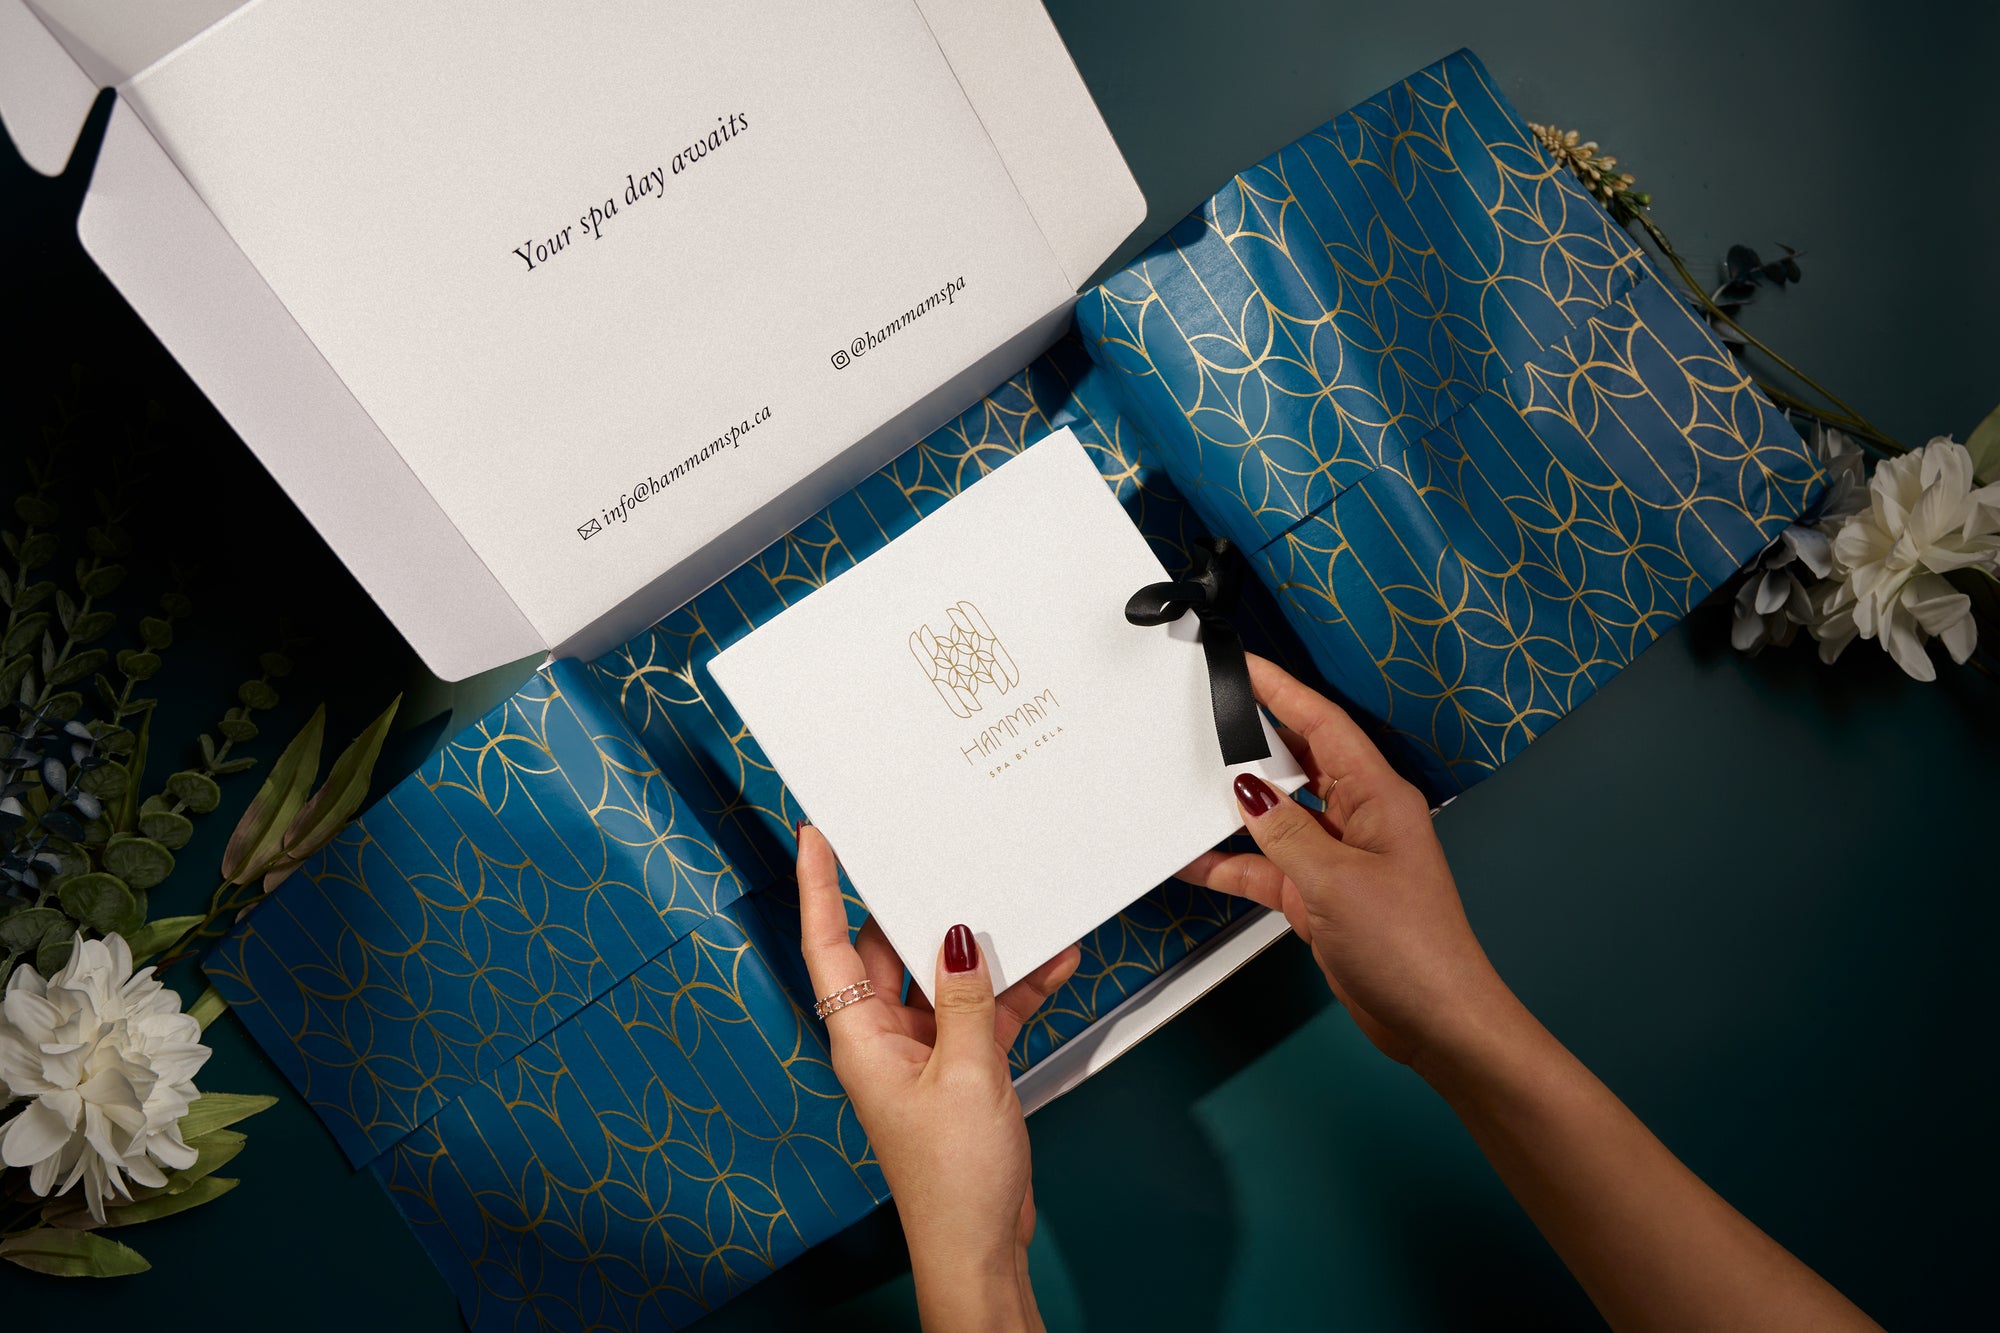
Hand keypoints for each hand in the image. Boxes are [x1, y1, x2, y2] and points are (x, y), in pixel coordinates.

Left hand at [796, 824, 1078, 1330]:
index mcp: (862, 1038)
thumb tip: (955, 937)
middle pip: (890, 952)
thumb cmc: (954, 1181)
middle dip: (920, 907)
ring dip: (981, 952)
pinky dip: (1015, 990)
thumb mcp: (967, 1075)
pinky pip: (982, 1013)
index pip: (828, 945)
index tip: (816, 837)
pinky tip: (1052, 963)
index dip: (820, 888)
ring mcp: (924, 1054)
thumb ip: (964, 1001)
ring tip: (1015, 905)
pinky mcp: (962, 1070)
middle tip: (939, 852)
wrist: (981, 1248)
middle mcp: (885, 1039)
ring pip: (944, 980)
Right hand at [1178, 655, 1516, 1069]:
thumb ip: (1284, 832)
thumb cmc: (1414, 949)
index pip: (1324, 725)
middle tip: (1208, 719)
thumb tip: (1247, 791)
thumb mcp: (1336, 881)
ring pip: (1280, 818)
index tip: (1244, 664)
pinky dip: (1236, 866)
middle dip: (1255, 742)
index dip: (1283, 691)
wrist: (1435, 1022)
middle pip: (1300, 764)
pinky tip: (1199, 864)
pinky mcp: (1325, 898)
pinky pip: (1271, 867)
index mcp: (1379, 798)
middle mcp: (1361, 820)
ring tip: (1189, 789)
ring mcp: (1342, 860)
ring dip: (1238, 811)